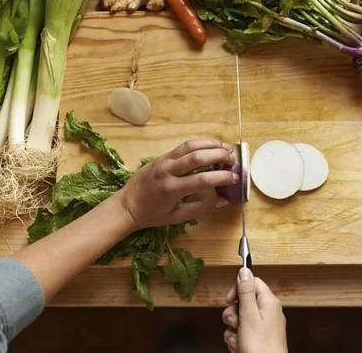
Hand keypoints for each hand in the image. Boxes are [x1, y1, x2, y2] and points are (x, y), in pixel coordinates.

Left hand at [118, 138, 236, 228]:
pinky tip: (211, 146)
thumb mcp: (177, 217)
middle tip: (233, 160)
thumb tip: (224, 200)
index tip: (235, 178)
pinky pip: (183, 146)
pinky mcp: (162, 156)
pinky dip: (200, 143)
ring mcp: (164, 160)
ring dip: (211, 144)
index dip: (222, 177)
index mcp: (172, 189)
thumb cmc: (152, 214)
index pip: (202, 180)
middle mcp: (168, 171)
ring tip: (226, 148)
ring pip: (191, 146)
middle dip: (219, 156)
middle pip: (198, 157)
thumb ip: (201, 208)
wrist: (127, 205)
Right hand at [222, 268, 287, 352]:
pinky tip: (240, 347)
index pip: (252, 282)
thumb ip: (245, 292)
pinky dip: (236, 340)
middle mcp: (267, 312)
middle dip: (233, 315)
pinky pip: (239, 333)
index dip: (238, 289)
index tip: (230, 300)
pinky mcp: (256, 339)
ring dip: (233, 331)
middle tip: (237, 324)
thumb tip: (244, 270)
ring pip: (238, 320)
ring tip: (240, 340)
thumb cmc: (262, 348)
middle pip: (242, 302)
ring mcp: (262, 327)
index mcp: (269, 302)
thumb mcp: (249, 315)